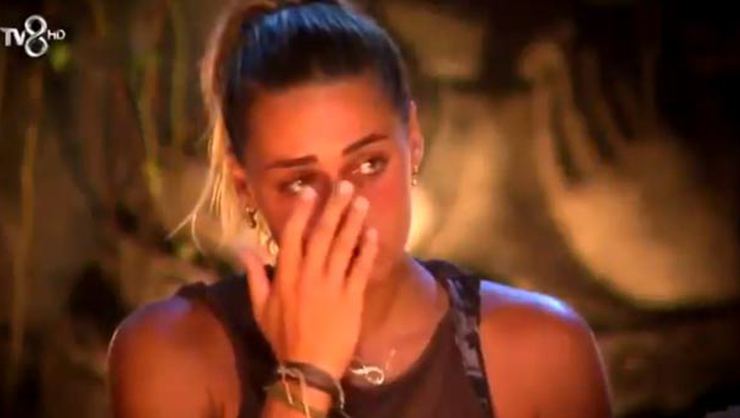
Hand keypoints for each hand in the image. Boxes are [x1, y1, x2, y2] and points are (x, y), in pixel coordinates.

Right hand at [239, 181, 377, 379]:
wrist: (308, 366)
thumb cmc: (283, 337)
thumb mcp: (261, 307)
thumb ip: (254, 274)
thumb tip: (242, 247)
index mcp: (286, 275)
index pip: (294, 235)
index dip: (303, 211)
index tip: (311, 191)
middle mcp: (309, 274)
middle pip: (322, 234)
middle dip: (334, 208)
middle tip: (345, 186)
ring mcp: (332, 285)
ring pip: (343, 246)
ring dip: (353, 222)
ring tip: (362, 201)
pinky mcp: (352, 297)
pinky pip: (361, 268)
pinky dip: (367, 249)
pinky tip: (373, 233)